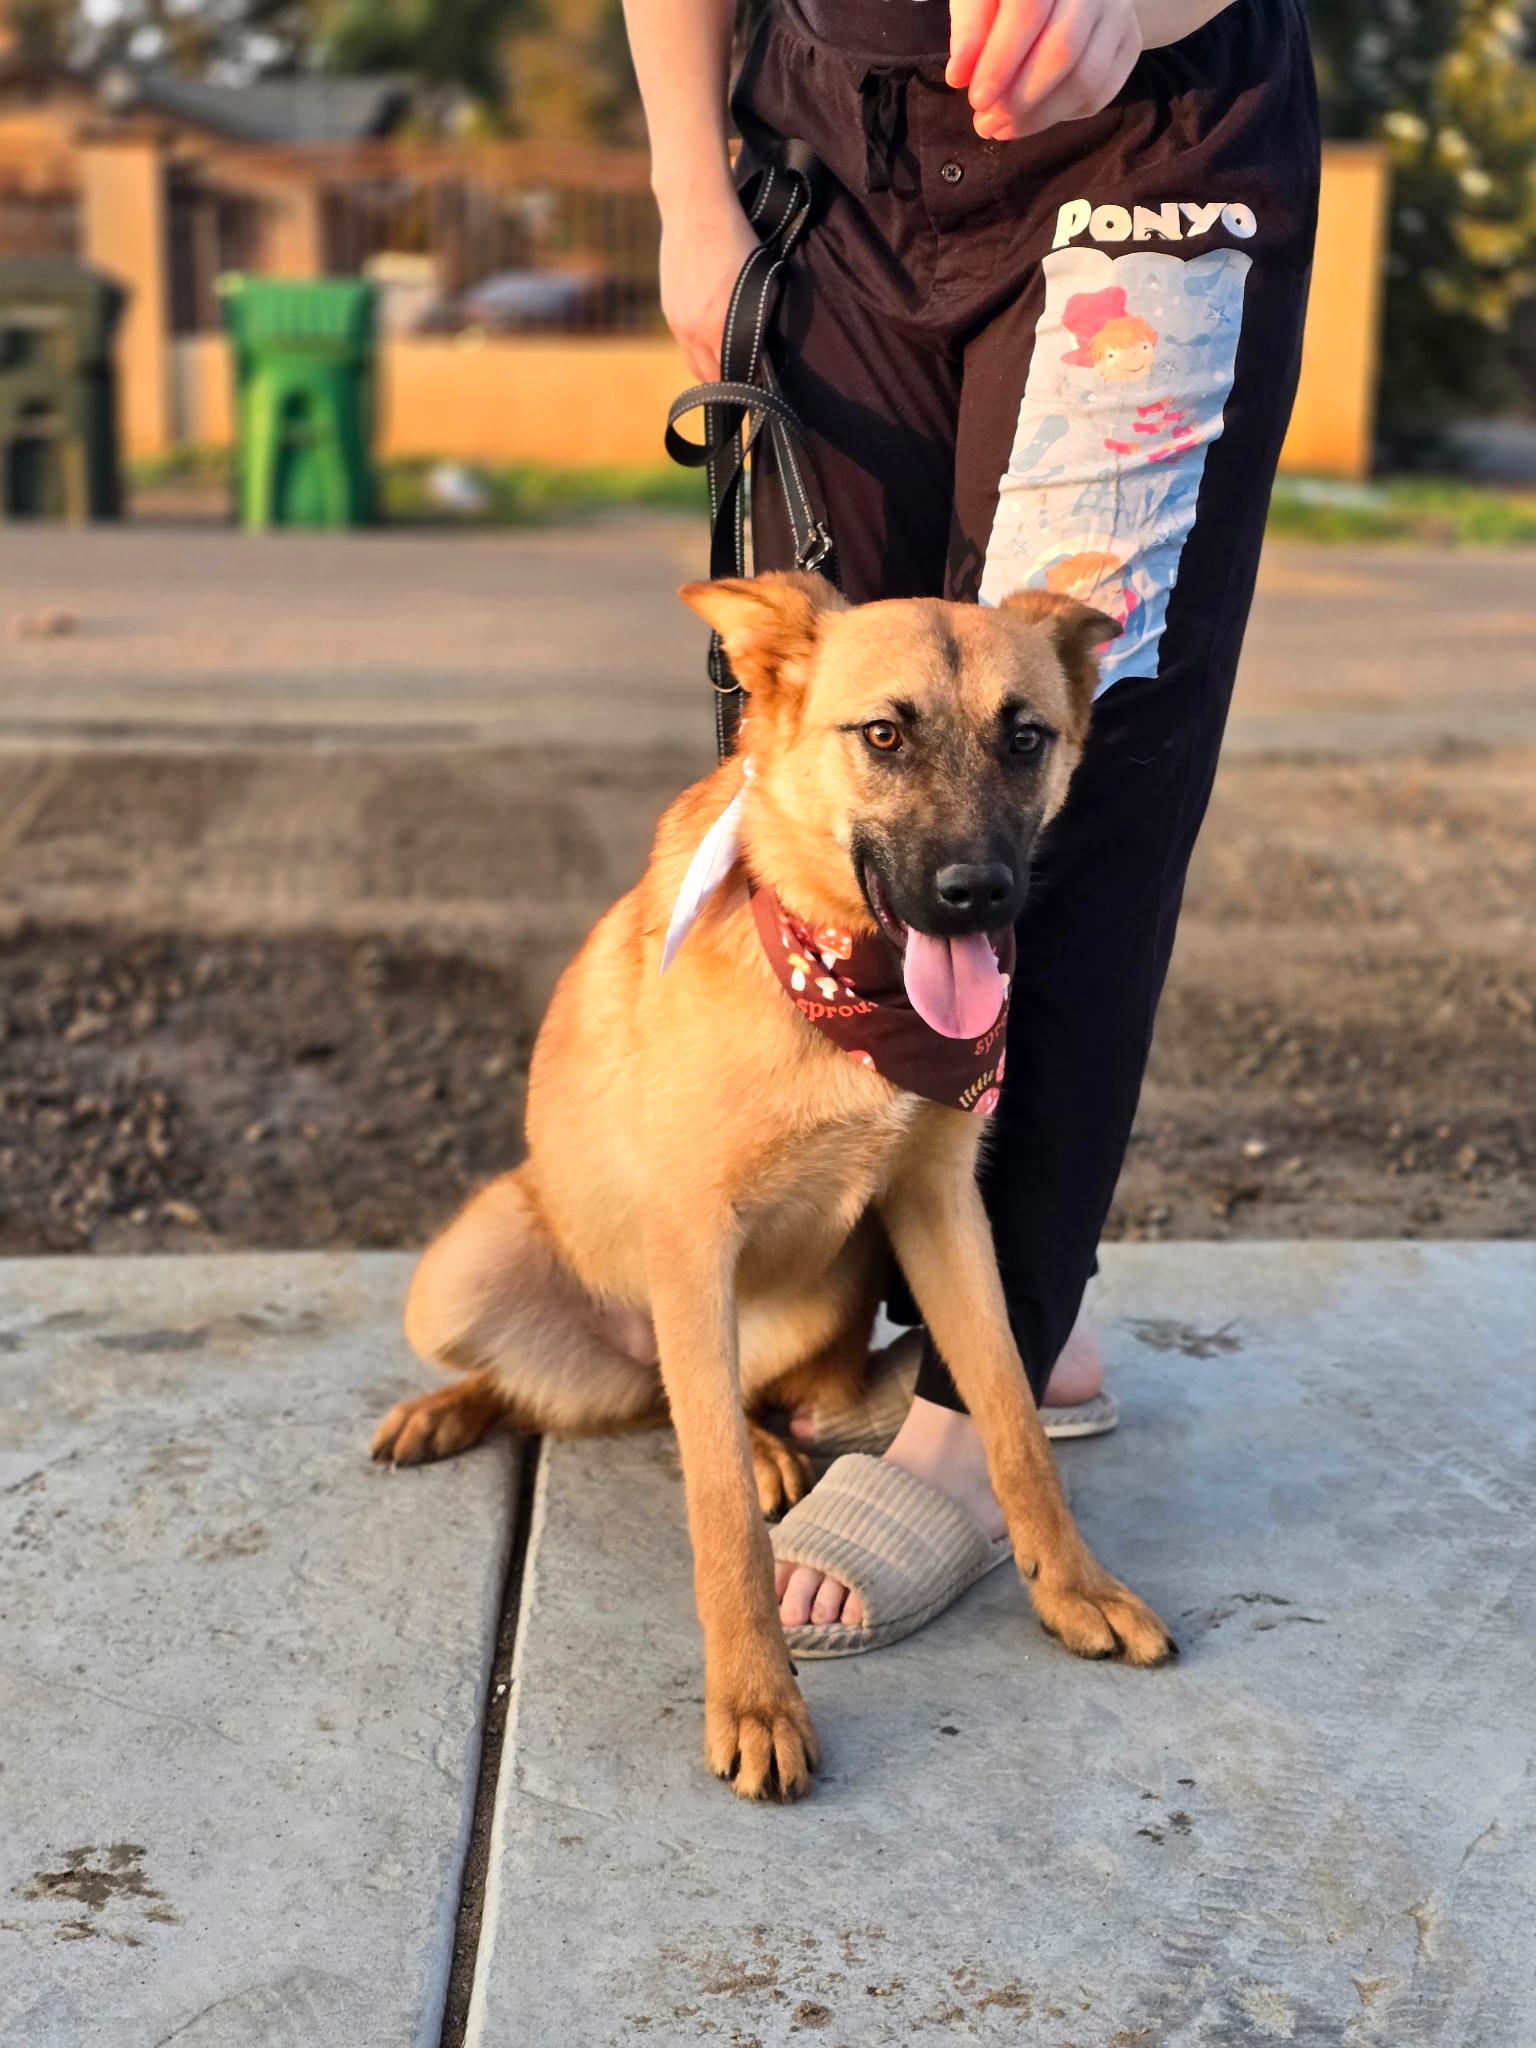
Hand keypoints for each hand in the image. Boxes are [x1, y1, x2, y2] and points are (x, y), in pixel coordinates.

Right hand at [659, 188, 764, 381]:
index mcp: (718, 327)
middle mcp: (693, 330)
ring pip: (695, 365)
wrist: (696, 210)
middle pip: (711, 379)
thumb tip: (765, 353)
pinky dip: (699, 350)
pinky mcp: (669, 310)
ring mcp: (677, 322)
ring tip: (730, 369)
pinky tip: (713, 341)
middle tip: (747, 385)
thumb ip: (760, 322)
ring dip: (712, 371)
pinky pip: (685, 344)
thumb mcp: (760, 283)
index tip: (760, 390)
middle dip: (729, 386)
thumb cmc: (737, 240)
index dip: (748, 388)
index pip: (733, 379)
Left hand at [947, 0, 1144, 140]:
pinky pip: (1102, 91)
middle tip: (986, 123)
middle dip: (1019, 98)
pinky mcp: (1130, 41)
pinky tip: (1033, 117)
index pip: (1028, 9)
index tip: (977, 98)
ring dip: (1039, 116)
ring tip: (1002, 127)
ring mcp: (1119, 12)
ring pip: (1085, 77)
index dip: (1001, 59)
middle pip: (1063, 49)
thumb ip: (969, 28)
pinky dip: (1063, 114)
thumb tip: (959, 76)